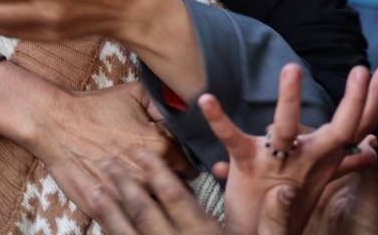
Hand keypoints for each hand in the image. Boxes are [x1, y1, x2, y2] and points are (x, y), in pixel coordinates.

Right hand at [30, 82, 190, 215]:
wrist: (54, 123)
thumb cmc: (93, 108)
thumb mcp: (135, 93)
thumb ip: (165, 104)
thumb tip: (184, 112)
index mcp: (160, 149)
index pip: (190, 170)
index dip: (184, 167)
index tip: (176, 166)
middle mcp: (147, 176)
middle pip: (175, 193)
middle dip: (171, 187)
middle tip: (160, 179)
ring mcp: (125, 196)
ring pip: (154, 211)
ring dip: (152, 203)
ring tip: (144, 191)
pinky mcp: (104, 210)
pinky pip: (127, 222)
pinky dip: (129, 216)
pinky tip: (125, 203)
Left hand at [92, 150, 298, 234]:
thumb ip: (274, 223)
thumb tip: (283, 189)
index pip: (176, 199)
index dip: (156, 172)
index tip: (139, 151)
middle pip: (145, 213)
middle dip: (125, 184)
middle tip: (107, 160)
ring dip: (110, 211)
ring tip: (94, 189)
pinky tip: (103, 228)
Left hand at [206, 64, 377, 234]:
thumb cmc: (286, 204)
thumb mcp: (320, 181)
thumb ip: (343, 162)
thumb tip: (373, 146)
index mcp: (325, 160)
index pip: (358, 127)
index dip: (374, 101)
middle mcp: (308, 161)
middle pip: (340, 129)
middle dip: (354, 99)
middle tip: (361, 69)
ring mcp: (278, 163)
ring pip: (286, 128)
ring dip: (289, 99)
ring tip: (292, 68)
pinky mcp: (247, 166)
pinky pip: (231, 138)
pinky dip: (217, 119)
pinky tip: (207, 99)